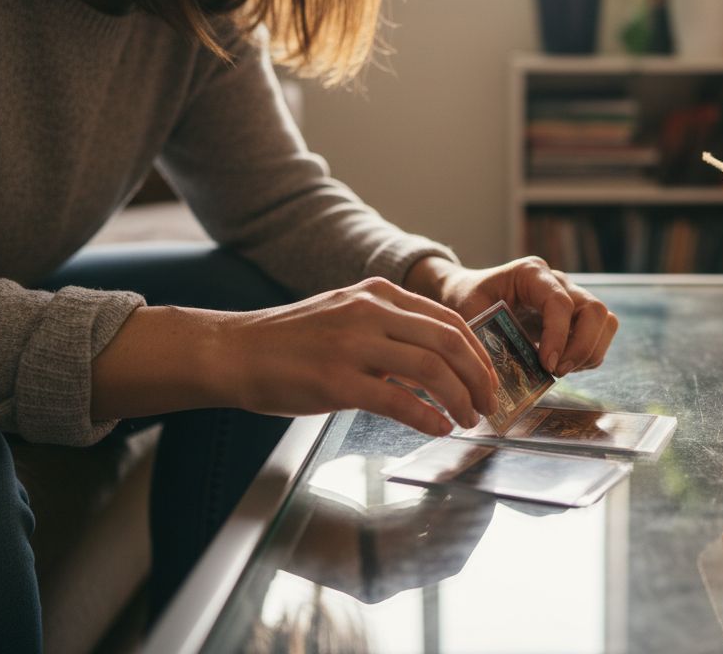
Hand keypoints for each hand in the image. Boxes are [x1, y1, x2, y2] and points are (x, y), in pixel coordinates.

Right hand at [214, 277, 498, 434]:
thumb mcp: (346, 318)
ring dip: (459, 399)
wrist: (234, 351)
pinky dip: (427, 417)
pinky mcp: (337, 380)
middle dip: (478, 378)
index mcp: (378, 294)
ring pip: (430, 369)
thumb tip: (433, 365)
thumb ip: (389, 333)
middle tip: (488, 404)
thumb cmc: (290, 343)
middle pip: (448, 342)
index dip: (477, 353)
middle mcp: (370, 312)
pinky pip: (398, 400)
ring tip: (467, 420)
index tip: (488, 378)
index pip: (448, 320)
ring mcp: (354, 345)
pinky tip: (438, 428)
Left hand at [405, 256, 618, 376]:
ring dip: (589, 352)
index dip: (558, 336)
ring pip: (605, 321)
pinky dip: (587, 356)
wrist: (470, 293)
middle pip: (594, 310)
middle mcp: (557, 281)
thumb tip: (501, 378)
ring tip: (560, 371)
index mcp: (531, 274)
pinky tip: (561, 366)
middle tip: (557, 371)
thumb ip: (484, 338)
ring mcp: (571, 297)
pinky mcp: (576, 316)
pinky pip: (598, 336)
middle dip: (582, 346)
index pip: (560, 302)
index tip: (547, 364)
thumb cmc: (467, 300)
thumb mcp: (468, 313)